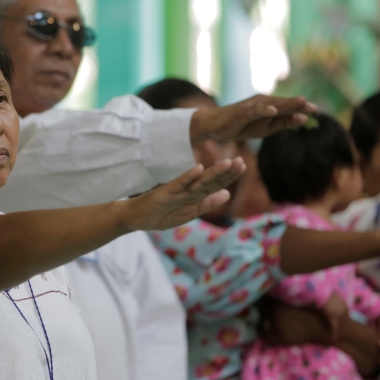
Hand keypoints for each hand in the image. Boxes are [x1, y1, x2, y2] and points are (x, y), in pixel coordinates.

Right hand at [124, 157, 244, 230]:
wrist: (136, 217)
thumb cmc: (161, 214)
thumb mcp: (189, 212)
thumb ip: (207, 203)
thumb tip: (227, 194)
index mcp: (195, 195)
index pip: (215, 184)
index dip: (229, 176)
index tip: (243, 165)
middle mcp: (188, 190)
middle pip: (210, 180)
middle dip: (226, 172)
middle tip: (241, 161)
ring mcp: (177, 190)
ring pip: (198, 181)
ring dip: (213, 172)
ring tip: (227, 163)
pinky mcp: (165, 192)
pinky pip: (179, 183)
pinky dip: (189, 176)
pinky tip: (199, 168)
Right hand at [189, 95, 316, 142]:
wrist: (216, 125)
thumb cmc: (241, 126)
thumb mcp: (265, 128)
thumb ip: (283, 123)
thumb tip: (303, 119)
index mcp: (270, 108)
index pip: (288, 108)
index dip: (302, 108)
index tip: (316, 111)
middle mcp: (263, 103)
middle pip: (283, 103)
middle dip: (298, 104)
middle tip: (314, 107)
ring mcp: (252, 106)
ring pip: (272, 103)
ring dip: (286, 103)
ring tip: (300, 102)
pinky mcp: (242, 111)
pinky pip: (254, 110)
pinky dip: (264, 109)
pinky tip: (273, 110)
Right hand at [320, 293, 347, 342]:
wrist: (321, 292)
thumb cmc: (325, 294)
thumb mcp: (334, 298)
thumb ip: (336, 302)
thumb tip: (334, 304)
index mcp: (345, 306)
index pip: (347, 317)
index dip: (346, 323)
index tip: (343, 328)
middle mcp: (343, 311)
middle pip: (345, 323)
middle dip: (343, 329)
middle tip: (340, 335)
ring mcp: (338, 314)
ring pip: (341, 326)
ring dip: (339, 332)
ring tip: (337, 337)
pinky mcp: (332, 317)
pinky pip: (334, 327)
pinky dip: (334, 333)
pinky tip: (334, 338)